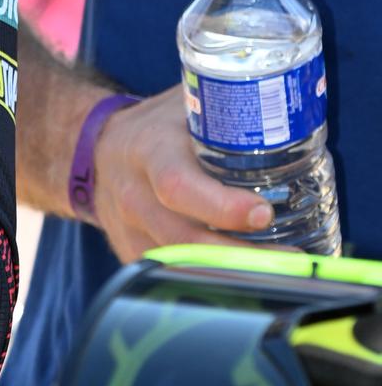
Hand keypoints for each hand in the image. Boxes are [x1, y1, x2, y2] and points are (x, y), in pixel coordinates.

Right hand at [88, 85, 272, 261]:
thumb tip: (287, 115)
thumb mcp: (186, 105)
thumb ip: (228, 110)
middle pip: (181, 237)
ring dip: (229, 273)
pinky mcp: (130, 251)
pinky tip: (240, 277)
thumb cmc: (157, 126)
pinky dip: (206, 279)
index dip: (221, 206)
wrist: (97, 149)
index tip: (264, 213)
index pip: (178, 186)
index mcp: (150, 151)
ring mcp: (129, 228)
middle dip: (237, 253)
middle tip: (288, 257)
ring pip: (177, 262)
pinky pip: (169, 274)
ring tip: (276, 272)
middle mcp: (135, 194)